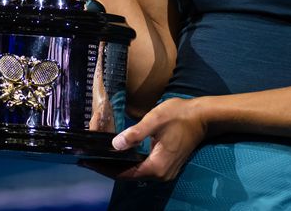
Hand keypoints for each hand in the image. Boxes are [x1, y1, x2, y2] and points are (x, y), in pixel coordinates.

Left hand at [94, 97, 209, 182]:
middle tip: (89, 158)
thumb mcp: (155, 120)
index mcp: (156, 166)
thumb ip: (135, 134)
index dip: (104, 168)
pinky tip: (120, 155)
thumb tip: (115, 145)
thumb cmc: (180, 116)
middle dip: (108, 168)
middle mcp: (160, 175)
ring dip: (119, 166)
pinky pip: (144, 168)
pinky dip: (130, 163)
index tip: (87, 162)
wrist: (203, 117)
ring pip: (136, 172)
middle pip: (128, 175)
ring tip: (100, 157)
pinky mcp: (167, 166)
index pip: (124, 173)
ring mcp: (165, 172)